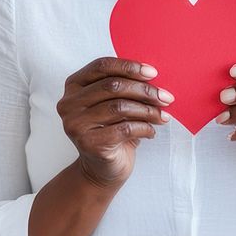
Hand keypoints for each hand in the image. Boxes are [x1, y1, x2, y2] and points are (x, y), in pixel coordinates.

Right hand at [56, 57, 173, 189]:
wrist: (102, 169)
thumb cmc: (112, 131)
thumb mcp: (115, 104)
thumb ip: (124, 87)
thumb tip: (152, 75)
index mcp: (74, 86)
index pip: (101, 66)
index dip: (129, 66)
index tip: (153, 73)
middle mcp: (69, 104)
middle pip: (113, 86)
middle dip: (144, 90)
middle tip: (166, 97)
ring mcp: (76, 124)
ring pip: (120, 107)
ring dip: (148, 111)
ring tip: (162, 116)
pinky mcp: (89, 143)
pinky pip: (125, 129)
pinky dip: (144, 128)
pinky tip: (151, 132)